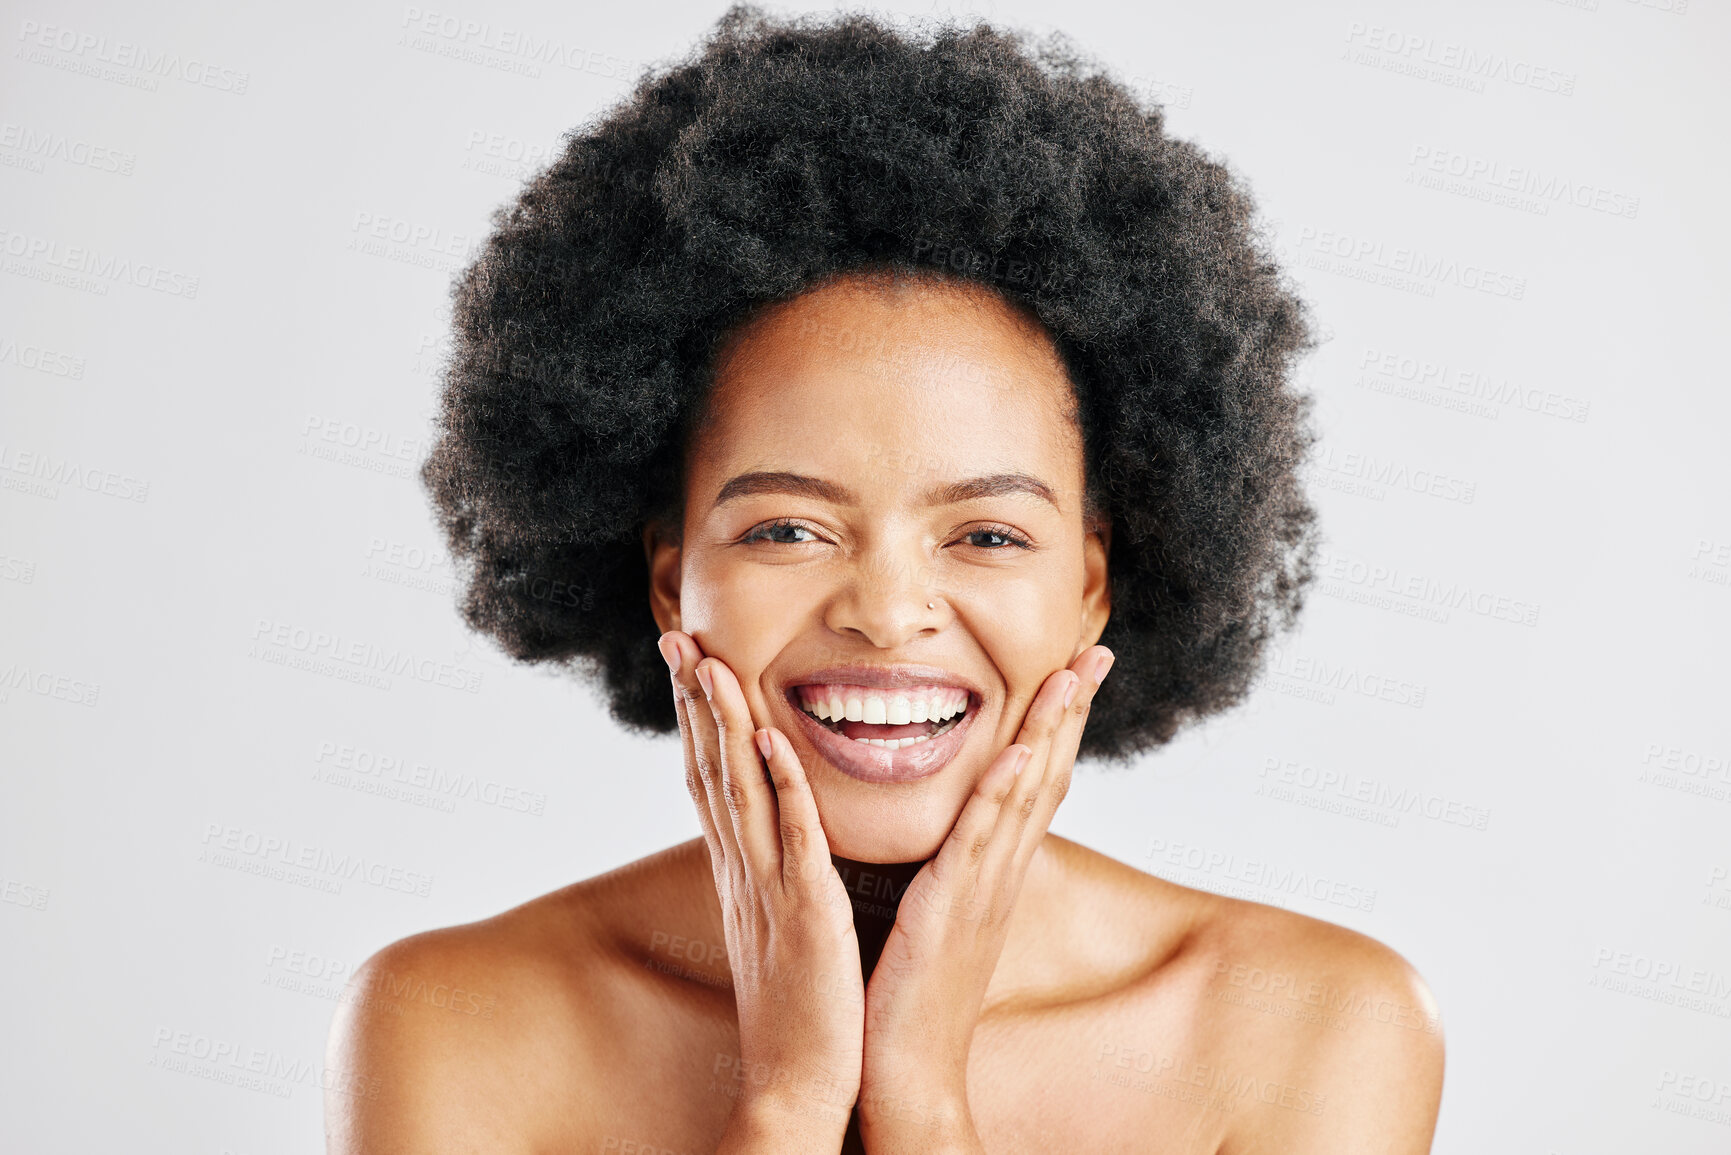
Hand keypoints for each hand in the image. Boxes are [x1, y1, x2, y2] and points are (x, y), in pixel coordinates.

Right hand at [658, 630, 864, 1150]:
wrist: (798, 1087)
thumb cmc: (801, 1012)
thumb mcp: (778, 930)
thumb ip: (773, 879)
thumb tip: (772, 842)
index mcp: (741, 875)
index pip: (710, 782)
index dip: (695, 721)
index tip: (685, 663)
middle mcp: (743, 874)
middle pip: (709, 773)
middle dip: (693, 703)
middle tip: (676, 639)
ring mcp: (770, 891)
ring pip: (740, 792)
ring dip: (723, 726)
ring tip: (709, 663)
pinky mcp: (805, 914)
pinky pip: (793, 840)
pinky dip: (781, 788)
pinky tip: (770, 741)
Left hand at [855, 645, 1115, 1152]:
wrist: (906, 1070)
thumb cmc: (912, 992)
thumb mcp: (937, 911)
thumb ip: (951, 865)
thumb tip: (956, 827)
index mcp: (993, 870)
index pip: (1035, 779)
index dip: (1058, 723)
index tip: (1075, 667)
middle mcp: (999, 873)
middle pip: (1047, 774)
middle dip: (1071, 709)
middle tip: (1097, 650)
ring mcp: (980, 890)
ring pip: (1023, 796)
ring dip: (1048, 732)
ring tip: (1068, 675)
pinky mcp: (948, 911)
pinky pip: (977, 844)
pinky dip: (1001, 796)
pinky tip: (1019, 753)